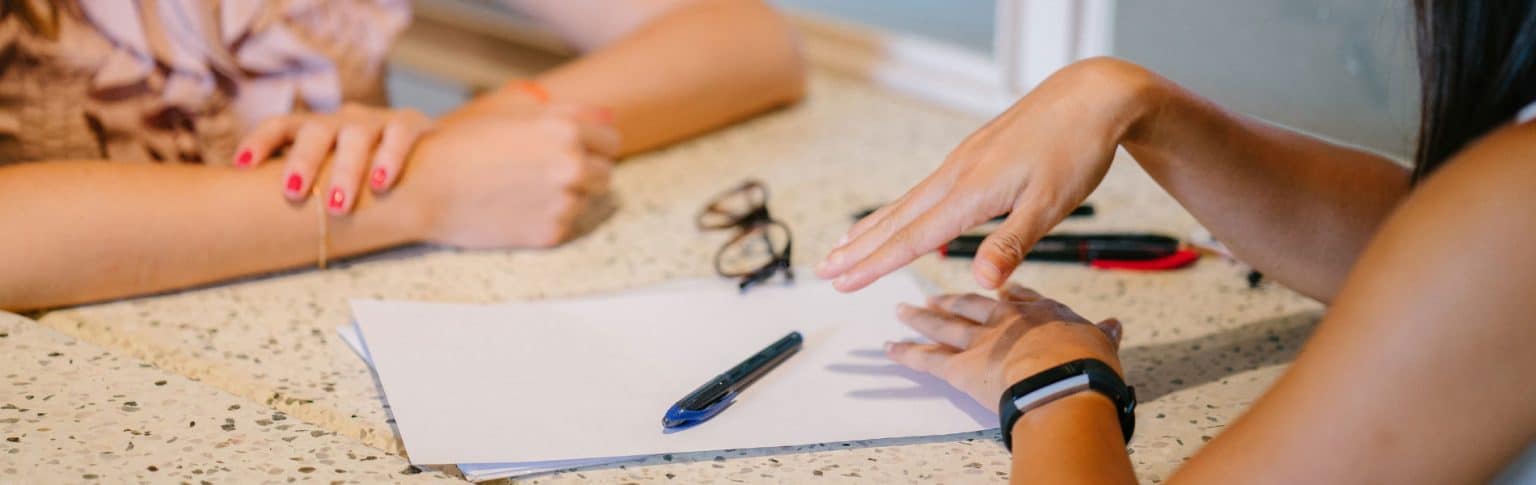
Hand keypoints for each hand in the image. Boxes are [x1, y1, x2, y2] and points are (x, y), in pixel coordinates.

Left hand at [235, 103, 433, 213]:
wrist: (430, 154)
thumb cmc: (366, 175)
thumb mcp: (333, 173)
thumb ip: (307, 187)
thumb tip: (254, 223)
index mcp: (317, 130)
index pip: (281, 125)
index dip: (260, 142)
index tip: (241, 166)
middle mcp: (342, 120)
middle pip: (316, 131)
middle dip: (303, 160)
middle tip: (292, 193)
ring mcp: (377, 121)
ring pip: (356, 135)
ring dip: (346, 169)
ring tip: (339, 205)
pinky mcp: (411, 124)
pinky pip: (399, 135)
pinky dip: (390, 157)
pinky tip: (381, 184)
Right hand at [402, 109, 620, 247]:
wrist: (423, 187)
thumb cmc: (464, 145)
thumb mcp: (516, 115)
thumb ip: (571, 114)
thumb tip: (611, 118)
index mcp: (567, 131)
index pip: (611, 142)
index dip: (592, 145)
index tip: (574, 150)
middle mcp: (572, 166)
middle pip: (605, 173)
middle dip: (583, 172)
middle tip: (544, 173)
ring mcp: (564, 202)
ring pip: (586, 200)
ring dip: (565, 196)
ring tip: (523, 190)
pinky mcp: (551, 233)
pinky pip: (565, 224)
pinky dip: (546, 219)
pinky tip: (515, 209)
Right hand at [816, 58, 1157, 291]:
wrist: (1091, 96)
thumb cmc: (1075, 149)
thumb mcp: (1051, 203)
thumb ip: (1011, 244)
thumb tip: (980, 283)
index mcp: (971, 192)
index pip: (912, 237)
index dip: (875, 264)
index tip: (841, 282)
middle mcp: (956, 175)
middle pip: (897, 219)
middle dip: (859, 248)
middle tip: (823, 270)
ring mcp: (962, 163)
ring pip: (906, 202)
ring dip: (873, 228)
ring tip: (842, 245)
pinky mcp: (972, 156)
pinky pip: (924, 189)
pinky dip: (900, 208)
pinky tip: (899, 215)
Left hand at [887, 284, 1122, 412]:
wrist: (1063, 383)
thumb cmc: (1087, 366)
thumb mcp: (1102, 343)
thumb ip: (1102, 334)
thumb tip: (1114, 326)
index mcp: (1040, 313)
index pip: (1018, 297)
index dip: (1004, 293)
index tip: (996, 287)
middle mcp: (1004, 321)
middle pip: (972, 306)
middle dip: (952, 301)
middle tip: (933, 297)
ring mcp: (979, 342)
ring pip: (943, 326)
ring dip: (920, 319)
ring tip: (902, 311)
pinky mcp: (959, 368)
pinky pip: (925, 360)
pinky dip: (905, 354)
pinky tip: (889, 348)